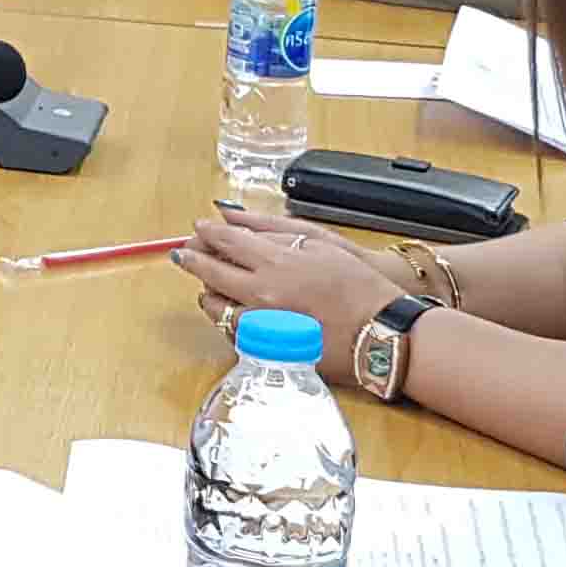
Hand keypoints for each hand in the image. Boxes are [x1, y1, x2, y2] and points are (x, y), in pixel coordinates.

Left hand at [170, 209, 396, 379]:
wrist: (380, 330)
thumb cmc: (356, 284)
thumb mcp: (317, 243)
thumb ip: (271, 230)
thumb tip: (233, 216)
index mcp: (275, 264)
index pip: (226, 242)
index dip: (208, 233)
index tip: (199, 228)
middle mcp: (262, 295)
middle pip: (211, 274)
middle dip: (194, 260)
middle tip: (185, 253)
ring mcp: (261, 326)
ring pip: (216, 307)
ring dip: (208, 291)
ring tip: (209, 283)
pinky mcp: (267, 350)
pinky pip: (232, 333)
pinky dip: (225, 318)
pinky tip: (231, 310)